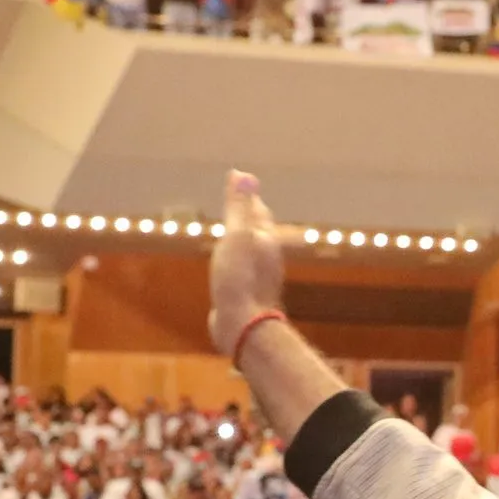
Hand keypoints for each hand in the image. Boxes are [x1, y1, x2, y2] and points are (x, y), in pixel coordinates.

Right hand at [208, 170, 287, 355]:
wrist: (243, 325)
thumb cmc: (238, 278)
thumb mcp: (236, 236)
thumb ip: (239, 207)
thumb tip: (243, 174)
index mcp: (266, 241)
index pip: (259, 212)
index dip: (249, 198)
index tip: (242, 183)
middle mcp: (268, 258)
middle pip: (260, 232)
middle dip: (251, 218)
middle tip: (244, 205)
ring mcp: (260, 279)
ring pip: (253, 253)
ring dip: (245, 241)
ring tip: (235, 235)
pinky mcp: (248, 296)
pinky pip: (243, 272)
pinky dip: (237, 262)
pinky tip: (231, 269)